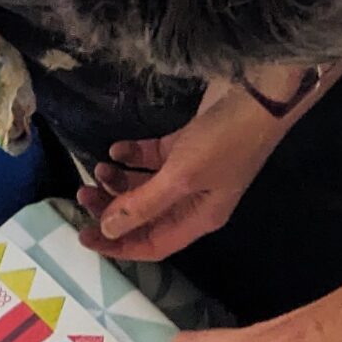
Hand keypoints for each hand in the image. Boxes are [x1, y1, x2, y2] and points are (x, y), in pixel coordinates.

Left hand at [80, 84, 275, 262]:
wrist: (259, 95)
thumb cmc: (223, 142)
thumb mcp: (180, 178)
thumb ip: (142, 205)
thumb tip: (108, 229)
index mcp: (198, 218)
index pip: (152, 244)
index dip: (118, 245)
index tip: (83, 235)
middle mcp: (194, 200)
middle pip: (145, 216)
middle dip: (112, 208)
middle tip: (82, 194)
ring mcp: (192, 171)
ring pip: (145, 186)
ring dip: (118, 181)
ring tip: (97, 167)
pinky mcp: (188, 144)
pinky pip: (152, 159)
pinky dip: (132, 156)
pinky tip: (117, 149)